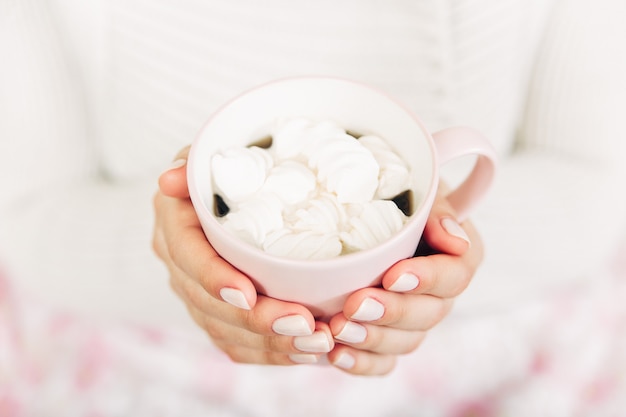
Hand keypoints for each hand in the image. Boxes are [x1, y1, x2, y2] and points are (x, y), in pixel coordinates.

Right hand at [153, 146, 333, 364]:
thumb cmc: (225, 173)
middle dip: (257, 320)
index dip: (214, 278)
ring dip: (272, 344)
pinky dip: (272, 353)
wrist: (225, 197)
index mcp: (175, 226)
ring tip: (317, 342)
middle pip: (210, 305)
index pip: (188, 257)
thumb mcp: (209, 159)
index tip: (248, 294)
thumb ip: (193, 166)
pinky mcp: (217, 317)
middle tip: (304, 324)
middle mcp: (180, 268)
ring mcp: (197, 296)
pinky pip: (238, 346)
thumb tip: (171, 179)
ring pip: (227, 333)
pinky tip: (307, 352)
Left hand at [326, 186, 483, 375]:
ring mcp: (415, 321)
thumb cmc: (395, 194)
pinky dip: (359, 363)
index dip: (428, 279)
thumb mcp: (419, 189)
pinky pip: (382, 363)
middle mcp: (440, 294)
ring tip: (337, 329)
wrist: (363, 212)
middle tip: (355, 304)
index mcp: (457, 257)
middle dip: (392, 312)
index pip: (455, 275)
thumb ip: (439, 211)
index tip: (393, 275)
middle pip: (429, 314)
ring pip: (405, 342)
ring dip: (372, 339)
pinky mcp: (388, 339)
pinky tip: (335, 355)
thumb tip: (455, 241)